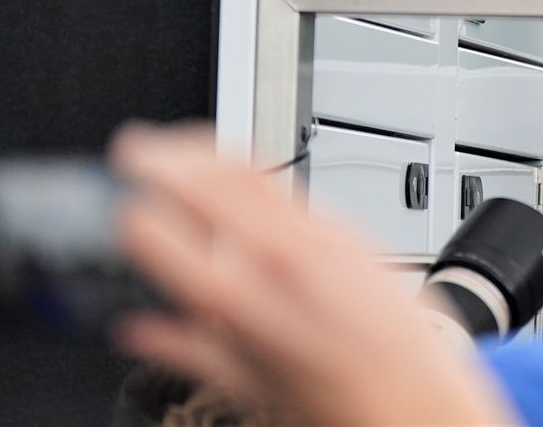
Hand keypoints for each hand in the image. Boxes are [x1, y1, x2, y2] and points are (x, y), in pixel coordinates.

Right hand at [110, 123, 513, 426]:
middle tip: (129, 148)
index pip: (182, 251)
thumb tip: (137, 332)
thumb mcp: (255, 393)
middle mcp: (292, 268)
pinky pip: (291, 184)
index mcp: (255, 315)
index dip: (140, 223)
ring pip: (256, 173)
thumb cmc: (346, 406)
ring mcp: (328, 241)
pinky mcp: (353, 231)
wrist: (426, 397)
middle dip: (166, 162)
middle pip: (219, 190)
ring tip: (170, 143)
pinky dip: (251, 165)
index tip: (116, 207)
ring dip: (207, 151)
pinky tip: (232, 162)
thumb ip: (191, 354)